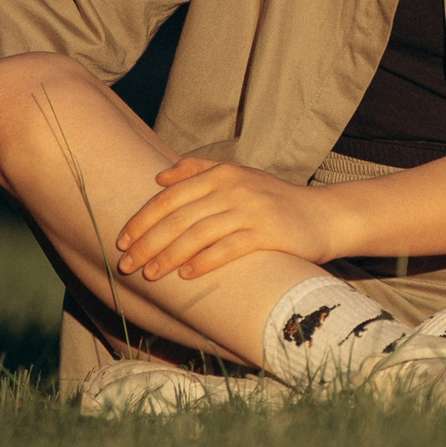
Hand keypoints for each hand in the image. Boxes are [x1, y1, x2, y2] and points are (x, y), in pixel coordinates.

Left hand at [113, 158, 347, 281]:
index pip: (170, 196)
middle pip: (178, 217)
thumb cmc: (273, 200)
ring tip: (149, 275)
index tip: (121, 240)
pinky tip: (186, 276)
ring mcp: (251, 210)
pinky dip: (204, 262)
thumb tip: (160, 175)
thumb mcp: (238, 176)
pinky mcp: (268, 233)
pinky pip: (228, 249)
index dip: (142, 219)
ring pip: (198, 234)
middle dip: (147, 242)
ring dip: (169, 256)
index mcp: (221, 173)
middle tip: (125, 265)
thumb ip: (200, 170)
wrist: (324, 216)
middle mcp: (233, 188)